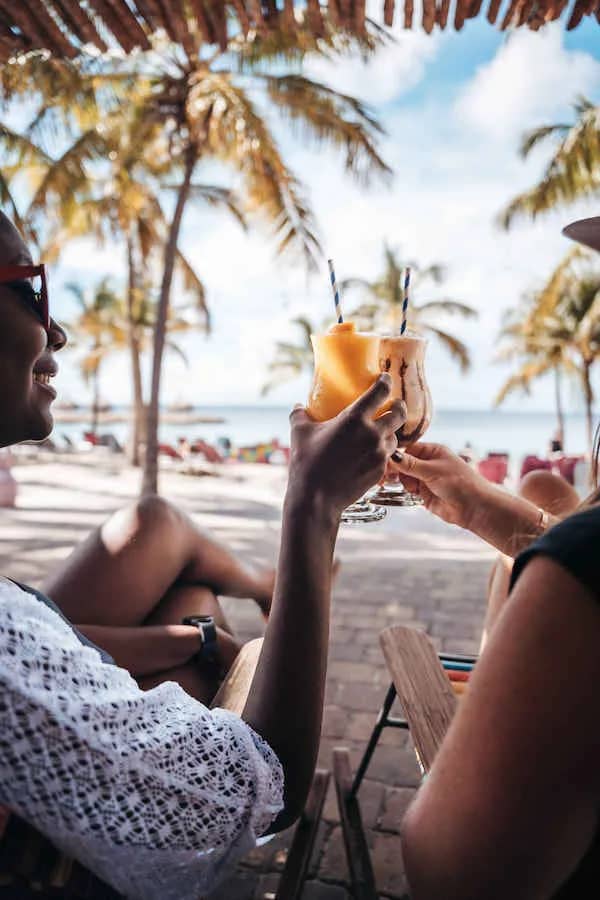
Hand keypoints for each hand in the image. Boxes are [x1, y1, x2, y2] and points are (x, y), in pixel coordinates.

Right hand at [288, 374, 405, 515]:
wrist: (316, 499)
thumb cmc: (306, 464)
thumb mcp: (299, 433)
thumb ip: (300, 414)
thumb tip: (298, 406)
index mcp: (354, 419)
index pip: (380, 392)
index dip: (385, 381)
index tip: (385, 378)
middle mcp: (371, 434)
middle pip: (398, 413)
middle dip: (398, 407)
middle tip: (394, 405)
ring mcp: (378, 454)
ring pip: (395, 437)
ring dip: (390, 433)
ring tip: (381, 433)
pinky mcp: (380, 470)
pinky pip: (388, 456)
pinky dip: (383, 452)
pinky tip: (372, 453)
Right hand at [387, 442, 490, 527]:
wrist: (474, 508)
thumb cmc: (460, 483)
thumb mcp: (432, 470)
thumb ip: (410, 464)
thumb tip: (392, 456)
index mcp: (433, 451)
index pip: (408, 449)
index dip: (396, 455)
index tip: (384, 461)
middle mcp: (428, 463)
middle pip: (403, 463)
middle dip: (395, 468)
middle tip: (386, 475)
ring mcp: (425, 478)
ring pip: (404, 476)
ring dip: (400, 480)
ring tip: (398, 483)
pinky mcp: (424, 493)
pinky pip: (408, 489)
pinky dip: (405, 490)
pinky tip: (408, 491)